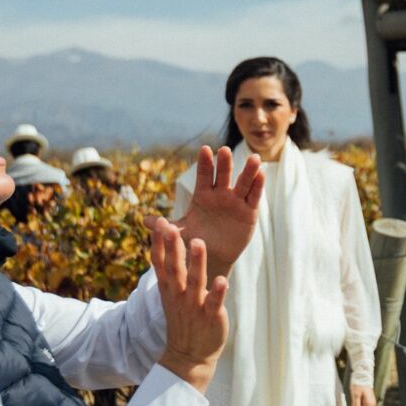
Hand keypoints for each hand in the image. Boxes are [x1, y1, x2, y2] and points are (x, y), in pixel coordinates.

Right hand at [150, 217, 228, 392]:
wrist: (188, 356)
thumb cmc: (182, 319)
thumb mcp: (171, 294)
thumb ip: (170, 270)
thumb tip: (166, 246)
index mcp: (169, 288)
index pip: (161, 262)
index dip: (159, 242)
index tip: (159, 222)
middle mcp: (179, 295)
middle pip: (174, 267)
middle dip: (172, 246)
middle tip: (169, 225)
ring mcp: (194, 306)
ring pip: (195, 281)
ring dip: (196, 262)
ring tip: (198, 243)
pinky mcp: (211, 316)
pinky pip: (214, 303)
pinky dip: (218, 292)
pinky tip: (223, 280)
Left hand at [174, 146, 263, 275]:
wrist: (212, 257)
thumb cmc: (195, 240)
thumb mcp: (180, 233)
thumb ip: (166, 226)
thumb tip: (144, 221)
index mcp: (203, 195)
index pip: (204, 176)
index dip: (204, 163)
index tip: (204, 149)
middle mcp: (220, 195)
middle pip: (223, 176)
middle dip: (224, 164)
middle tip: (225, 150)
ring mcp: (235, 202)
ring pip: (242, 183)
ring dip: (248, 171)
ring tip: (254, 158)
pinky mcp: (248, 212)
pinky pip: (253, 197)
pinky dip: (258, 186)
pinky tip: (262, 174)